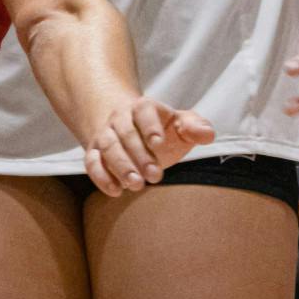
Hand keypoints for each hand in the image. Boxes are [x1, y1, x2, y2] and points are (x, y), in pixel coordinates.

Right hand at [82, 98, 214, 195]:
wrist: (128, 126)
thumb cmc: (162, 129)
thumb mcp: (181, 124)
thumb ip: (195, 127)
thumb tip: (207, 134)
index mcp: (142, 107)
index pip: (143, 111)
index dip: (150, 126)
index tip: (159, 143)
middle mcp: (120, 118)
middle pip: (125, 133)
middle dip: (139, 155)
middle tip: (155, 176)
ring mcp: (105, 135)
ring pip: (107, 147)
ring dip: (120, 166)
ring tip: (136, 185)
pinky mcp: (94, 152)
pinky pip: (91, 162)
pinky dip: (100, 176)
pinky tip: (116, 191)